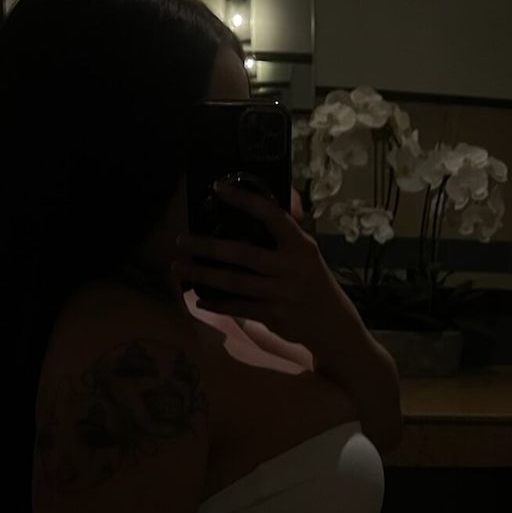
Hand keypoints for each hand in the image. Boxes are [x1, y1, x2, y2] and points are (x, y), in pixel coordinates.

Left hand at [173, 181, 361, 359]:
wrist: (332, 324)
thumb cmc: (313, 281)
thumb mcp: (307, 253)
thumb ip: (287, 232)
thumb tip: (267, 202)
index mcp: (300, 245)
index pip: (272, 215)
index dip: (245, 200)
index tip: (219, 188)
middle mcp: (290, 267)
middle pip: (242, 253)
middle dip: (207, 246)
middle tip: (181, 240)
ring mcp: (280, 293)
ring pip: (234, 282)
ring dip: (203, 275)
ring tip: (179, 268)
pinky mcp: (273, 316)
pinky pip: (238, 308)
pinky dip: (217, 304)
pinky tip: (199, 299)